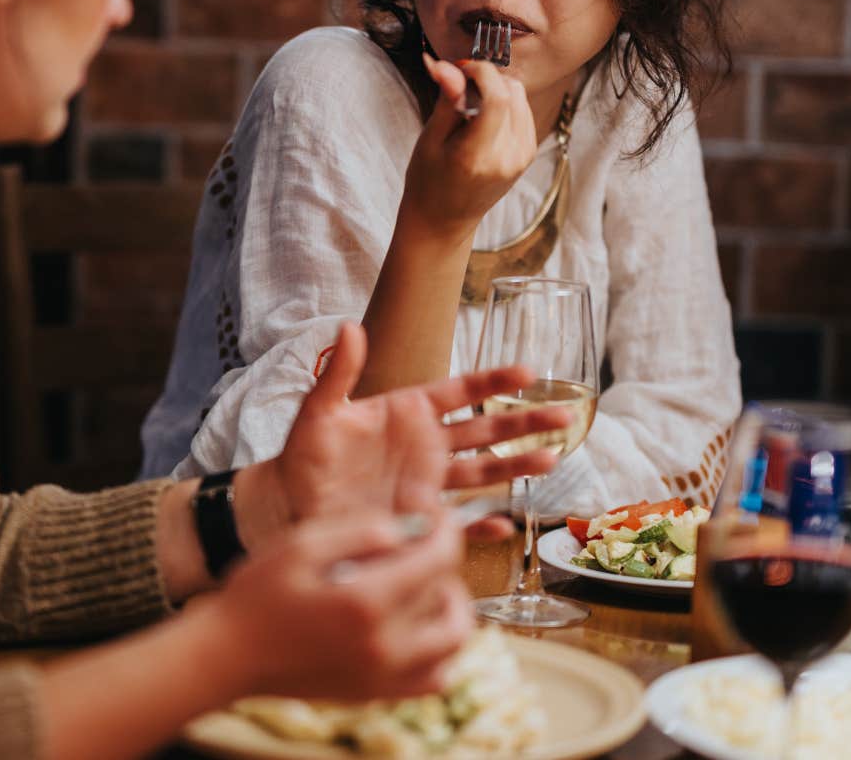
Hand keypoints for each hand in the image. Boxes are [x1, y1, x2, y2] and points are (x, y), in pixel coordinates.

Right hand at [201, 511, 472, 700]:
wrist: (227, 655)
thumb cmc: (256, 594)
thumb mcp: (299, 544)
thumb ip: (357, 530)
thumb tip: (405, 528)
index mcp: (365, 602)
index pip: (438, 558)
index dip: (445, 529)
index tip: (435, 515)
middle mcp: (383, 645)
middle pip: (448, 594)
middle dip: (444, 560)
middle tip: (423, 543)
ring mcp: (383, 676)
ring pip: (453, 640)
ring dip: (452, 605)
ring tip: (426, 584)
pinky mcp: (376, 694)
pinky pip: (434, 678)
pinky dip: (440, 651)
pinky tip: (417, 626)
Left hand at [235, 323, 570, 546]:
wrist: (286, 509)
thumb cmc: (300, 458)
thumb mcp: (318, 412)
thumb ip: (338, 374)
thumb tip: (349, 326)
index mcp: (407, 412)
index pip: (459, 392)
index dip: (493, 381)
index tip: (528, 372)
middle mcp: (424, 446)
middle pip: (485, 430)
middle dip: (525, 422)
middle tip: (564, 415)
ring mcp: (425, 484)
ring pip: (482, 472)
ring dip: (516, 466)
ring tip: (553, 459)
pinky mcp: (417, 519)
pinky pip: (457, 523)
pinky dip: (482, 525)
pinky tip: (506, 525)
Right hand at [399, 54, 537, 238]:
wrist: (444, 219)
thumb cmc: (428, 180)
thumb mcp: (430, 138)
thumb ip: (447, 101)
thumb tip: (447, 66)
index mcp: (478, 155)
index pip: (498, 97)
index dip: (481, 72)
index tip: (459, 68)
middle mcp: (507, 157)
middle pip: (512, 92)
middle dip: (486, 77)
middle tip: (459, 84)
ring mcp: (522, 157)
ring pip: (520, 97)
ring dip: (496, 88)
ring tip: (469, 104)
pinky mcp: (528, 154)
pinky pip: (523, 111)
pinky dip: (505, 103)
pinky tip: (483, 116)